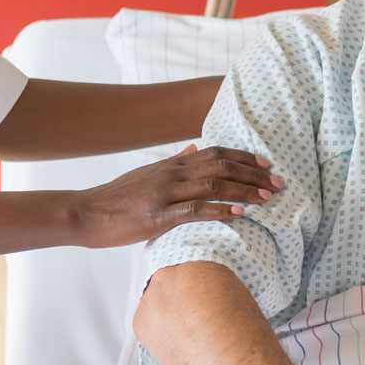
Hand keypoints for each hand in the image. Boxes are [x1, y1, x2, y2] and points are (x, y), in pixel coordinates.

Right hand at [70, 145, 280, 247]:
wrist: (85, 213)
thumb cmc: (117, 197)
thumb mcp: (147, 174)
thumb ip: (175, 161)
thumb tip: (196, 148)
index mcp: (172, 164)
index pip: (216, 153)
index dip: (244, 157)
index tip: (267, 163)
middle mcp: (172, 174)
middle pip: (221, 166)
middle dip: (253, 174)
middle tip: (279, 182)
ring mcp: (165, 194)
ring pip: (213, 186)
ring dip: (244, 190)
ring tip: (268, 197)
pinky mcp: (158, 216)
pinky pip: (195, 210)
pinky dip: (220, 210)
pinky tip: (240, 214)